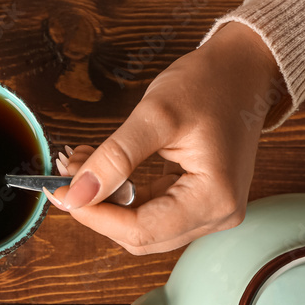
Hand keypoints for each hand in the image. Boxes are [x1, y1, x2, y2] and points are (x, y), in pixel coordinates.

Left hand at [46, 22, 285, 253]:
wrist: (245, 69)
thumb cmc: (211, 84)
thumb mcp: (155, 116)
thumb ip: (114, 158)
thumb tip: (76, 194)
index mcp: (215, 198)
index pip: (140, 230)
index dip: (93, 215)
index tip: (59, 191)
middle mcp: (217, 214)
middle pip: (140, 235)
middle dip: (97, 208)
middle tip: (66, 174)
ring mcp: (210, 211)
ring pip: (141, 227)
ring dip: (105, 202)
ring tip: (81, 165)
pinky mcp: (198, 201)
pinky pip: (150, 212)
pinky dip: (121, 194)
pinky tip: (102, 168)